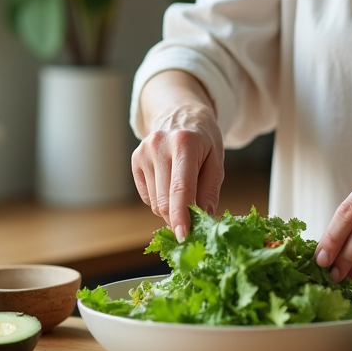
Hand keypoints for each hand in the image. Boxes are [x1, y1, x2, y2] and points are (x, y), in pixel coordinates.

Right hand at [132, 100, 223, 240]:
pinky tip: (169, 182)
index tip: (182, 236)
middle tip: (194, 219)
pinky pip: (147, 197)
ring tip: (183, 191)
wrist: (180, 114)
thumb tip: (203, 219)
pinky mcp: (135, 159)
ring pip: (155, 203)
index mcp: (185, 144)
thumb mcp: (216, 161)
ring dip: (170, 208)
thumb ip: (209, 190)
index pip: (180, 188)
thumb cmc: (203, 140)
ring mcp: (144, 152)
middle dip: (179, 217)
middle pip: (165, 200)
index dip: (181, 215)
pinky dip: (159, 199)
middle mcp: (159, 146)